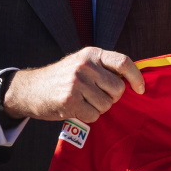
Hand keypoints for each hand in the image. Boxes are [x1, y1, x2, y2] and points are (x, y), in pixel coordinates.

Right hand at [2, 47, 146, 123]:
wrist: (30, 89)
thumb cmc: (61, 79)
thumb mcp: (81, 63)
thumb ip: (103, 68)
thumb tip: (133, 82)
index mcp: (91, 54)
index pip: (123, 62)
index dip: (136, 77)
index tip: (140, 89)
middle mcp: (85, 65)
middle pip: (118, 88)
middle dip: (111, 98)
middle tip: (95, 97)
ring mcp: (77, 82)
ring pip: (107, 105)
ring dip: (98, 108)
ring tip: (83, 102)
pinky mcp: (70, 100)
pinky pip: (94, 115)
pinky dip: (88, 116)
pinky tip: (76, 109)